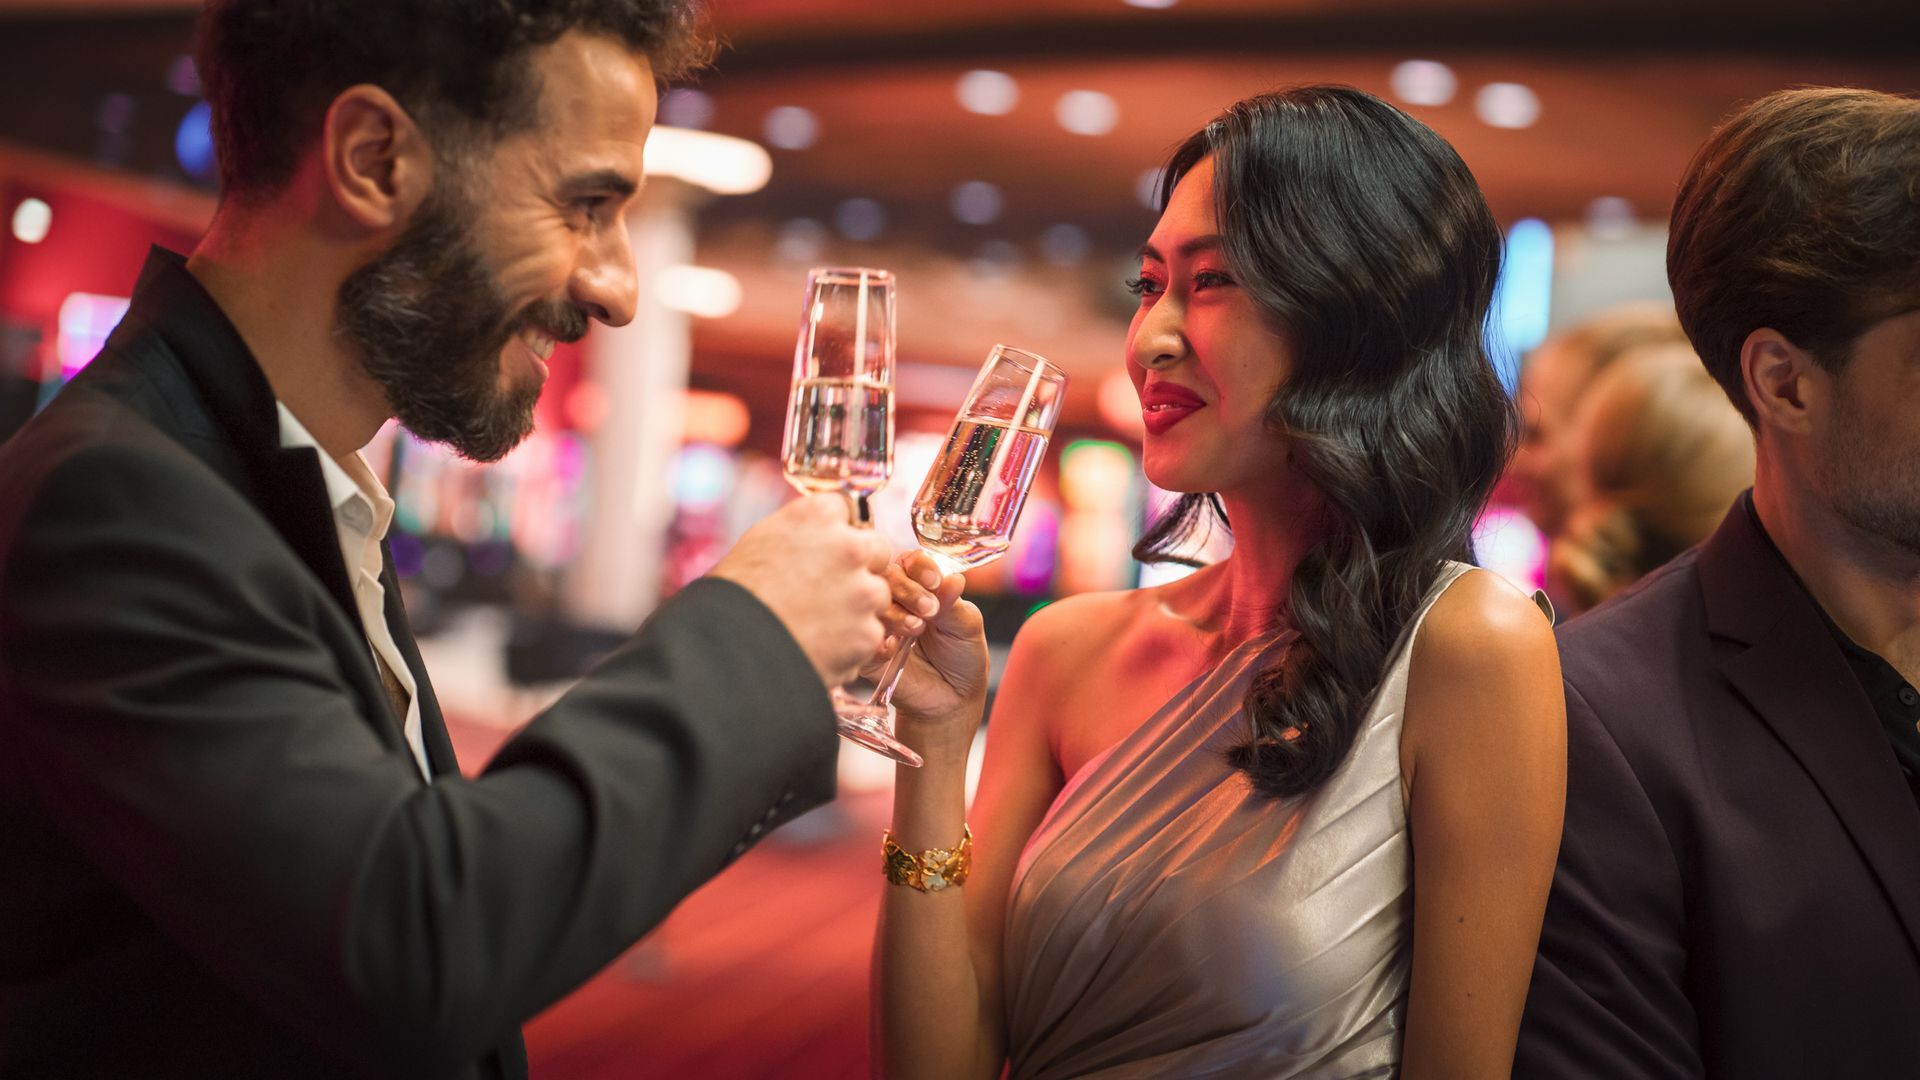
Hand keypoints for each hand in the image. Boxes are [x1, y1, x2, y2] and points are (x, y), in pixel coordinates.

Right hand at [709, 494, 892, 686]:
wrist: (730, 649)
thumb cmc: (736, 594)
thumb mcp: (764, 540)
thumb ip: (802, 531)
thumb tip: (820, 534)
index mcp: (819, 516)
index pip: (848, 511)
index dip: (836, 534)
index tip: (824, 552)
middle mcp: (849, 546)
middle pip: (876, 550)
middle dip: (860, 568)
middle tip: (828, 590)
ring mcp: (863, 591)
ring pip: (878, 594)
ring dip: (859, 607)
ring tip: (819, 624)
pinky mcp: (867, 633)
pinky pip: (871, 634)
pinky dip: (852, 643)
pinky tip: (821, 646)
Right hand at [866, 551, 987, 743]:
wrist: (951, 701)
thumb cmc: (961, 658)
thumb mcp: (967, 627)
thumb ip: (954, 604)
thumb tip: (953, 579)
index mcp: (920, 585)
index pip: (911, 562)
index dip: (920, 567)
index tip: (934, 581)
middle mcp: (895, 599)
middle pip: (886, 575)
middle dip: (907, 589)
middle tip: (929, 610)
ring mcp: (878, 623)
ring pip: (869, 603)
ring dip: (894, 613)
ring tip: (916, 630)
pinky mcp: (866, 651)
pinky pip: (860, 637)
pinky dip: (877, 639)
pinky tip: (893, 649)